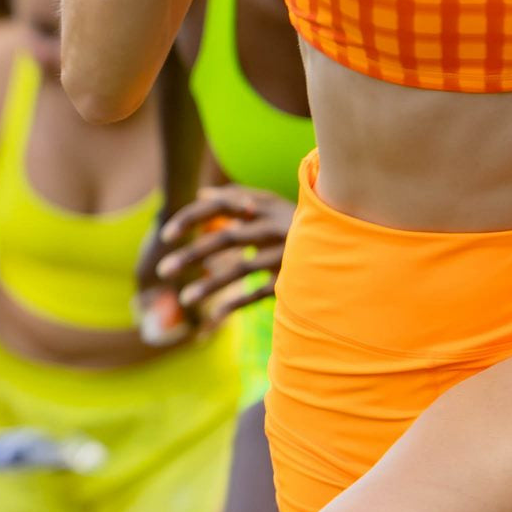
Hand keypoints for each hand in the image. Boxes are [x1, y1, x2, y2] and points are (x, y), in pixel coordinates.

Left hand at [155, 185, 294, 324]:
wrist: (348, 237)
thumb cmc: (299, 220)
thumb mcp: (271, 203)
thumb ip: (237, 196)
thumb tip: (202, 192)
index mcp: (262, 205)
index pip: (220, 206)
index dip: (191, 218)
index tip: (165, 234)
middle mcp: (272, 226)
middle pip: (226, 239)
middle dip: (192, 254)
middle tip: (163, 271)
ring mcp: (284, 253)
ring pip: (241, 269)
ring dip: (210, 285)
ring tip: (185, 301)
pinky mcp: (293, 277)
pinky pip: (259, 293)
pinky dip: (235, 305)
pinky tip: (213, 318)